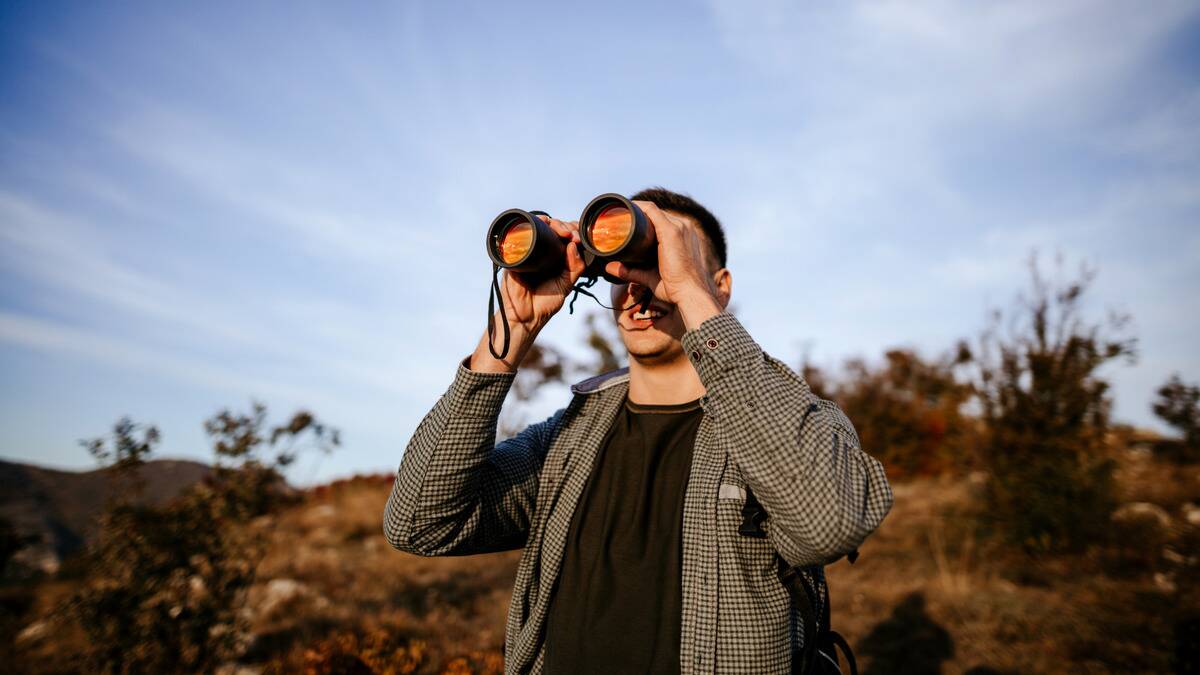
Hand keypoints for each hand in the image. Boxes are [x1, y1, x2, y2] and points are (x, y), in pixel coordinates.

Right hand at [497, 216, 585, 331]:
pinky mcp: (517, 252)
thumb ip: (575, 267)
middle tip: (573, 236)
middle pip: (554, 228)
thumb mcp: (567, 284)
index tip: (581, 238)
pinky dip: (532, 224)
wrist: (526, 315)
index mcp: (557, 257)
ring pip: (541, 227)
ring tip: (563, 232)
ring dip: (554, 223)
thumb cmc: (545, 302)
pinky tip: (544, 223)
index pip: (566, 237)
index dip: (574, 232)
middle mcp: (543, 251)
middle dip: (566, 227)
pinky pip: (523, 233)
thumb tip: (573, 244)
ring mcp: (530, 250)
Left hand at [603, 201, 723, 327]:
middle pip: (656, 214)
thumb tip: (609, 268)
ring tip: (619, 213)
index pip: (661, 220)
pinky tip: (625, 209)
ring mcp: (679, 226)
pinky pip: (651, 210)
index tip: (626, 223)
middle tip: (618, 219)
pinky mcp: (671, 231)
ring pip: (652, 210)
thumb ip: (631, 271)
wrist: (690, 293)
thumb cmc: (676, 288)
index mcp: (683, 236)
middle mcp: (683, 227)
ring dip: (635, 209)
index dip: (643, 220)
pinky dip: (637, 208)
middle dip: (637, 214)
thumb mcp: (650, 277)